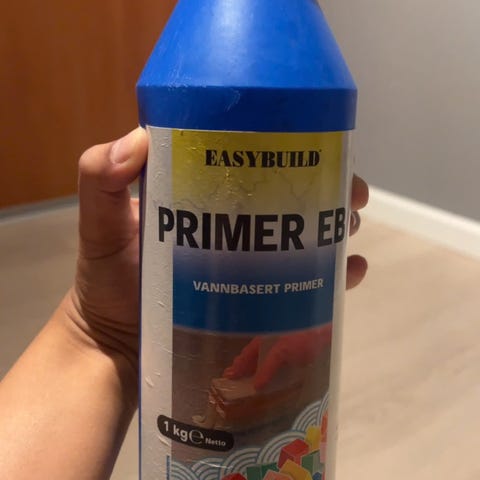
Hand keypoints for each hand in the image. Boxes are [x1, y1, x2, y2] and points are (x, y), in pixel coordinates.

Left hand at [63, 128, 367, 380]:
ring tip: (350, 230)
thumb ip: (101, 181)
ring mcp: (248, 267)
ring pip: (304, 239)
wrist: (116, 346)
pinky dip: (332, 277)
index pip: (255, 164)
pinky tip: (351, 273)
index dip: (293, 153)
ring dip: (334, 229)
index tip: (323, 148)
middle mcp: (233, 227)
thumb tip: (139, 138)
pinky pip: (303, 285)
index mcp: (205, 198)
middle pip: (291, 201)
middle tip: (349, 197)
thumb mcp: (100, 228)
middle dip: (327, 193)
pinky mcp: (257, 302)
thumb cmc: (108, 285)